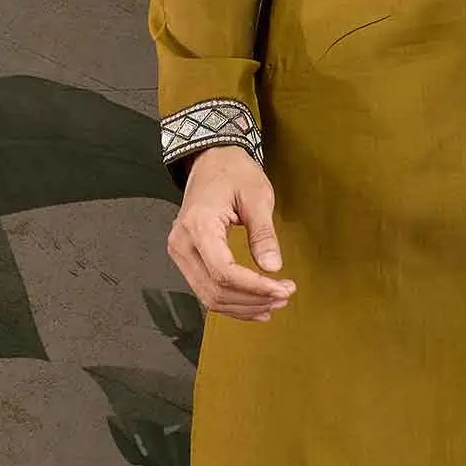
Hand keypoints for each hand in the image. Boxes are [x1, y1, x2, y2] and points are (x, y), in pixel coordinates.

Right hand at [167, 146, 295, 320]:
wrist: (211, 160)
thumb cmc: (233, 172)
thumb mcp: (257, 197)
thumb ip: (263, 234)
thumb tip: (272, 267)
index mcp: (198, 226)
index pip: (223, 272)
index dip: (254, 287)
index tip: (282, 289)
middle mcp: (182, 243)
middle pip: (215, 290)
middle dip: (252, 300)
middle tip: (284, 296)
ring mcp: (181, 252)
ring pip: (209, 296)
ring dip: (243, 306)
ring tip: (274, 302)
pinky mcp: (187, 257)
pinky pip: (206, 289)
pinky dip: (232, 302)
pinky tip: (255, 305)